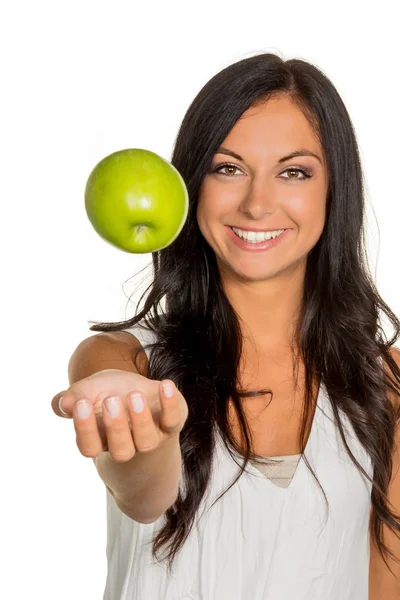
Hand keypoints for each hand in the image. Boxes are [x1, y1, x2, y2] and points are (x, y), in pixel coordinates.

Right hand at [51, 369, 188, 461]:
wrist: (136, 390)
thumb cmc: (106, 393)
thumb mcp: (87, 392)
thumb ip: (72, 398)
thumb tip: (64, 404)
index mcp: (100, 440)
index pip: (89, 446)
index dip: (85, 428)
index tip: (82, 403)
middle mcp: (125, 445)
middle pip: (121, 451)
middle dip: (116, 426)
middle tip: (111, 399)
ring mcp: (150, 437)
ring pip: (147, 441)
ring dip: (141, 419)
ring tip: (134, 395)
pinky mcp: (170, 424)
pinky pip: (174, 420)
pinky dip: (171, 405)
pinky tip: (165, 385)